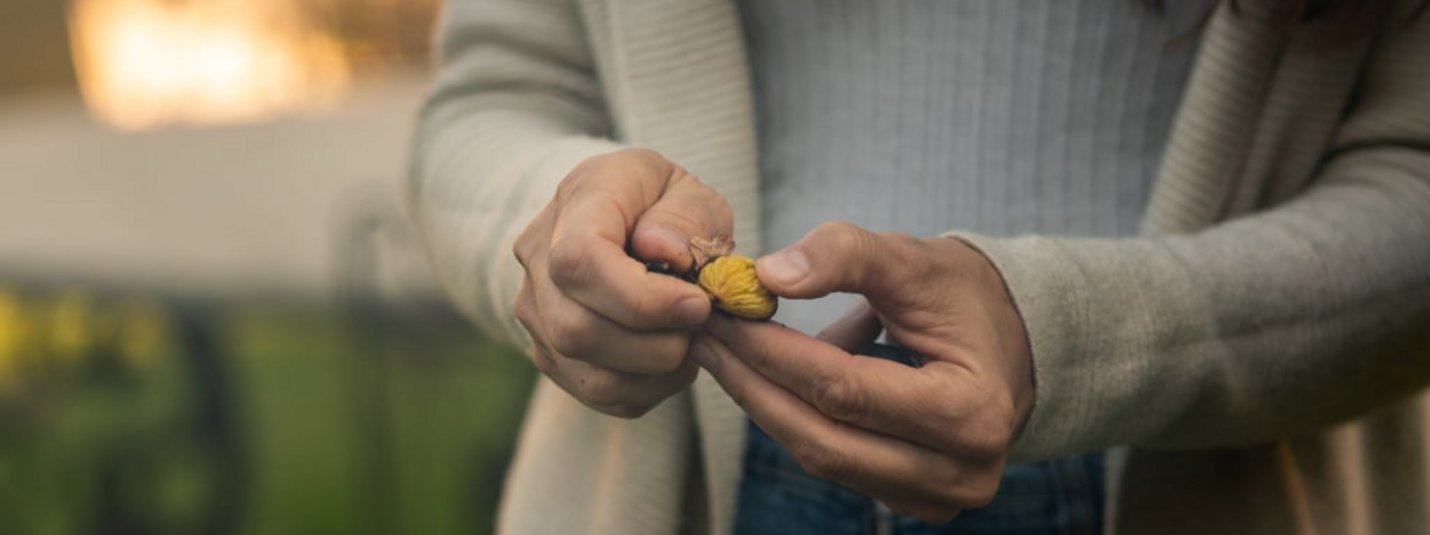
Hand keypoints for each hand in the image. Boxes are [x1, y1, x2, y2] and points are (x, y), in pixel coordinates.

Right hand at [512, 149, 730, 417]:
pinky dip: (648, 389)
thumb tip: (665, 253)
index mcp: (576, 201)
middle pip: (576, 329)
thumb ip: (685, 216)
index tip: (696, 304)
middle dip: (655, 344)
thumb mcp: (691, 191)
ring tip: (689, 342)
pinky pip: (598, 393)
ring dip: (655, 372)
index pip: (580, 261)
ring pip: (588, 373)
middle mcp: (538, 257)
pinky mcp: (550, 351)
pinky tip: (670, 359)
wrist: (627, 220)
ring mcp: (535, 310)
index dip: (641, 298)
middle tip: (700, 325)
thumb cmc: (664, 204)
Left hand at [691, 221, 1033, 521]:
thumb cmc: (964, 297)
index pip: (844, 388)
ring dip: (764, 402)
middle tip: (705, 337)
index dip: (774, 352)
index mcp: (970, 411)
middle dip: (753, 383)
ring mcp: (937, 496)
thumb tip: (769, 273)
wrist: (1013, 342)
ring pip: (823, 456)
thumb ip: (845, 256)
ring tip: (724, 352)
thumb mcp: (913, 260)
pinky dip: (794, 418)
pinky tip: (763, 376)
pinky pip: (835, 462)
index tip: (723, 314)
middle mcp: (960, 470)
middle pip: (824, 436)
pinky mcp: (913, 500)